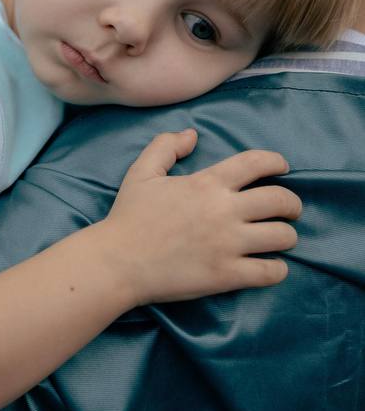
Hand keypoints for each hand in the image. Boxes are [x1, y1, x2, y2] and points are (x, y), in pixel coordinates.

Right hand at [104, 130, 301, 307]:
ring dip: (287, 236)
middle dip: (293, 203)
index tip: (283, 167)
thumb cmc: (129, 216)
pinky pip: (271, 272)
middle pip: (280, 200)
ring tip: (280, 238)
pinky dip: (278, 269)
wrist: (118, 262)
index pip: (256, 163)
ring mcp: (228, 245)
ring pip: (283, 237)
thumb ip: (166, 146)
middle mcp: (224, 211)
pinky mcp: (227, 275)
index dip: (277, 162)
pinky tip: (271, 266)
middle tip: (290, 209)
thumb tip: (192, 134)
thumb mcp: (142, 172)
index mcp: (207, 183)